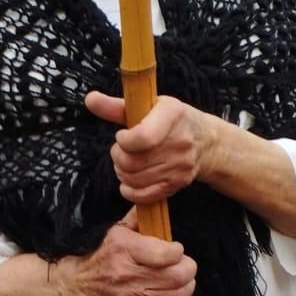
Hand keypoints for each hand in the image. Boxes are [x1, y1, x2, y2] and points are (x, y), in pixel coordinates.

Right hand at [65, 210, 195, 295]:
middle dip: (188, 268)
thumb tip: (156, 199)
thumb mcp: (115, 230)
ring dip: (187, 286)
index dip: (178, 251)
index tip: (175, 248)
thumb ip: (139, 217)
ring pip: (177, 295)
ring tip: (182, 279)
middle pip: (176, 276)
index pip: (166, 254)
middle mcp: (129, 274)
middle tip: (184, 264)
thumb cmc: (99, 254)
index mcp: (125, 249)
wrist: (78, 284)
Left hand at [86, 92, 213, 205]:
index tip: (122, 136)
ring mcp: (180, 166)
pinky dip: (129, 190)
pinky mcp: (177, 184)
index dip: (124, 141)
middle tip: (122, 150)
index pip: (143, 137)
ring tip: (126, 163)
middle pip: (133, 162)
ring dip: (122, 172)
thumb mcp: (149, 105)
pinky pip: (144, 196)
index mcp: (172, 116)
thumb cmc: (172, 120)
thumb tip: (89, 99)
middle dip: (118, 157)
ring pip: (134, 179)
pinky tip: (130, 181)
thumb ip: (116, 106)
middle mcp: (180, 143)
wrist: (206, 141)